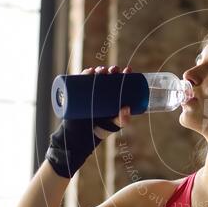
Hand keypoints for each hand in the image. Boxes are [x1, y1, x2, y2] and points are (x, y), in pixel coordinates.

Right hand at [45, 64, 134, 178]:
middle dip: (112, 70)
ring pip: (95, 77)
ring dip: (99, 69)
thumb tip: (127, 108)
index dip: (125, 74)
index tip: (128, 70)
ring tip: (102, 71)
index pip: (121, 81)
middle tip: (114, 71)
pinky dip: (84, 74)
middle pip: (109, 76)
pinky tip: (89, 71)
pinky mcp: (78, 94)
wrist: (82, 137)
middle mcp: (102, 92)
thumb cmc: (102, 129)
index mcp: (114, 96)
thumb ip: (123, 120)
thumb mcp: (115, 124)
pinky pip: (80, 81)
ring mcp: (90, 92)